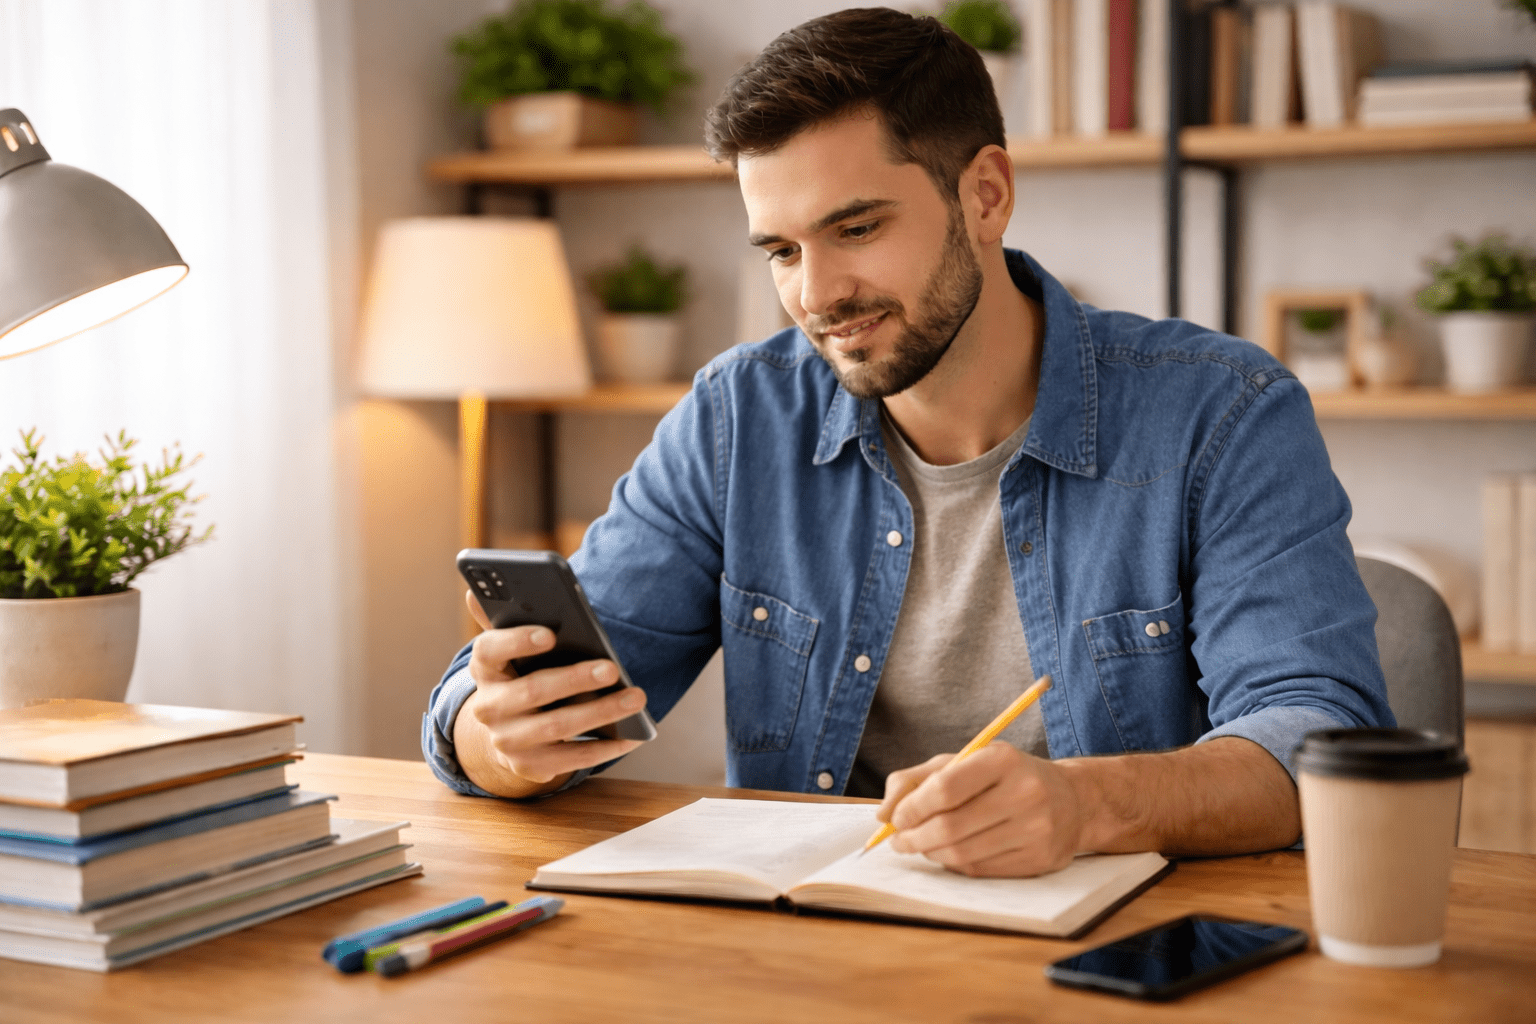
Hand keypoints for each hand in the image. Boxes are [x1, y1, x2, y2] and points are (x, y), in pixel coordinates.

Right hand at [454, 589, 646, 797]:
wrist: (509, 730)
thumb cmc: (522, 674)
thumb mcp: (512, 650)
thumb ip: (506, 620)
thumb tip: (474, 592)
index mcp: (484, 668)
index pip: (489, 650)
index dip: (517, 641)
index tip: (550, 634)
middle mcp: (488, 707)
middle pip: (532, 691)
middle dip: (575, 679)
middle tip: (612, 667)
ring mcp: (507, 741)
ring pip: (556, 726)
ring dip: (600, 712)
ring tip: (636, 698)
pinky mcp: (530, 766)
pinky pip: (572, 759)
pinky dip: (605, 747)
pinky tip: (633, 736)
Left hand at [875, 743, 1085, 876]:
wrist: (1072, 801)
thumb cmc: (1005, 777)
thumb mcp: (964, 761)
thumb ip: (916, 779)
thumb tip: (882, 814)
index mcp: (1002, 760)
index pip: (945, 788)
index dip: (912, 808)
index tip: (895, 819)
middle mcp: (1024, 793)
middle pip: (950, 827)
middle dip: (913, 838)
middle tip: (899, 841)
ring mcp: (1035, 829)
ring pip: (962, 854)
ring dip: (931, 854)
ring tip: (922, 846)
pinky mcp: (1039, 859)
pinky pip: (981, 870)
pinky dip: (955, 864)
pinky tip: (951, 853)